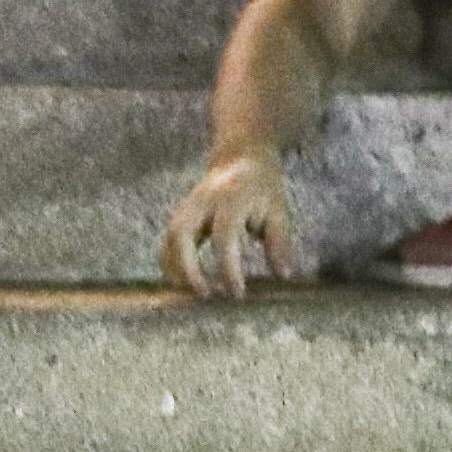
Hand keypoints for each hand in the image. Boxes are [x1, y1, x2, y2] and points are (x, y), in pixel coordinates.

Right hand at [160, 151, 303, 297]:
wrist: (241, 156)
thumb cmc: (262, 186)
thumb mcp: (278, 211)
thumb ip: (278, 243)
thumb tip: (283, 276)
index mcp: (231, 198)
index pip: (224, 237)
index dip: (228, 268)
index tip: (237, 293)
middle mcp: (203, 200)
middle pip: (182, 233)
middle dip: (188, 268)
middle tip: (205, 295)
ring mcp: (187, 205)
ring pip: (169, 237)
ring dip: (175, 268)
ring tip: (191, 294)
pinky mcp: (180, 213)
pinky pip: (168, 240)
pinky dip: (171, 263)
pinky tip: (183, 282)